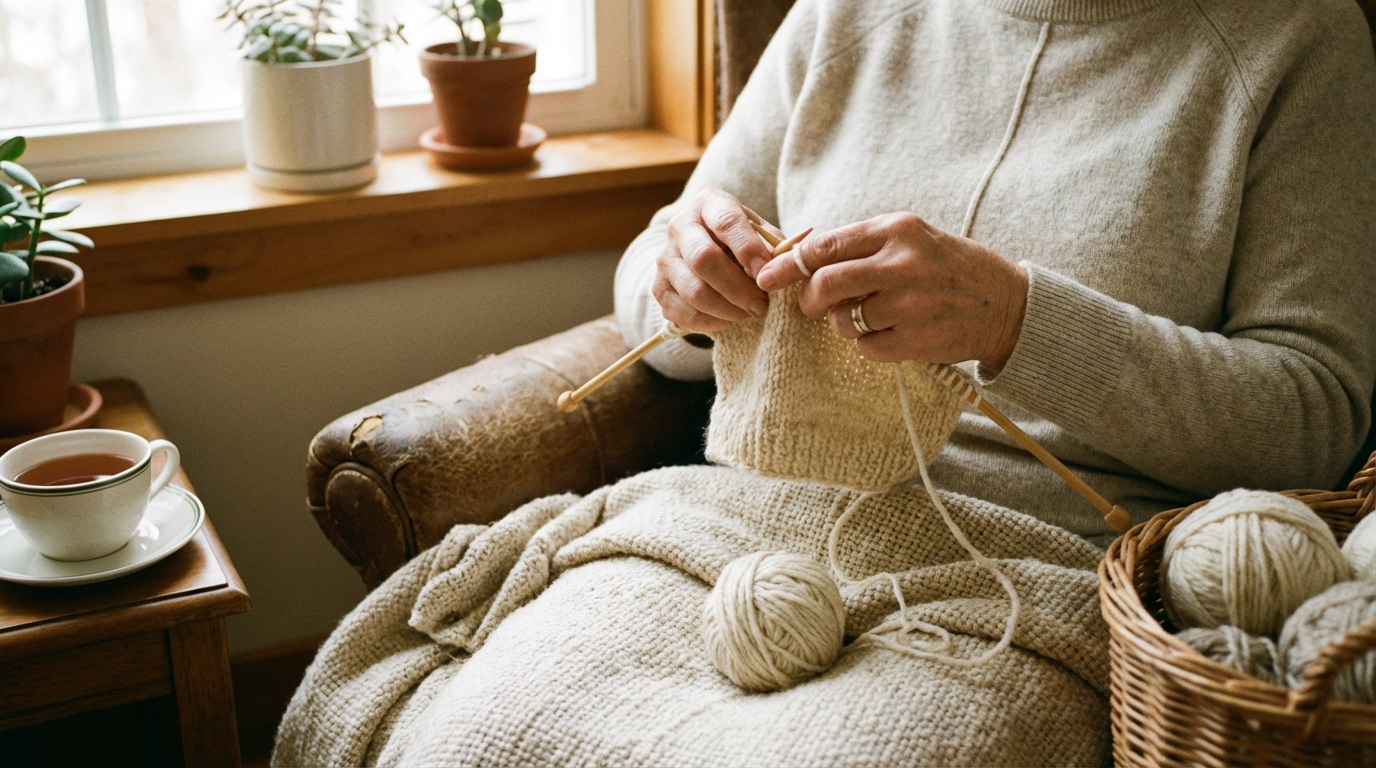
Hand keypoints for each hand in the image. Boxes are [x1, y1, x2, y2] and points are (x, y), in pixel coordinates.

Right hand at [653, 188, 779, 331]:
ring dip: (728, 309)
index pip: (725, 221)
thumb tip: (778, 272)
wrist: (710, 257)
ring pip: (694, 291)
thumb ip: (773, 250)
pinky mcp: (658, 288)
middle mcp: (681, 225)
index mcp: (709, 203)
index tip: (766, 274)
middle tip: (762, 306)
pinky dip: (711, 322)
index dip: (747, 249)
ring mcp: (665, 257)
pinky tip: (728, 319)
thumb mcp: (763, 237)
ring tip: (749, 313)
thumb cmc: (744, 244)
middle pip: (704, 258)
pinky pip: (683, 313)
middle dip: (738, 288)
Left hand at [755, 212, 1028, 371]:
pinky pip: (867, 348)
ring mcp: (911, 304)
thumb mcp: (912, 239)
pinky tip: (894, 333)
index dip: (789, 264)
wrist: (1008, 304)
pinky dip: (870, 345)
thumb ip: (861, 245)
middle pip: (826, 284)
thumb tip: (800, 260)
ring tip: (872, 317)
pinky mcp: (917, 339)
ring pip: (844, 320)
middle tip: (811, 307)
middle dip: (808, 300)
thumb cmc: (949, 269)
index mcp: (897, 230)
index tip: (768, 278)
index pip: (825, 245)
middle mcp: (903, 263)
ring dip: (845, 324)